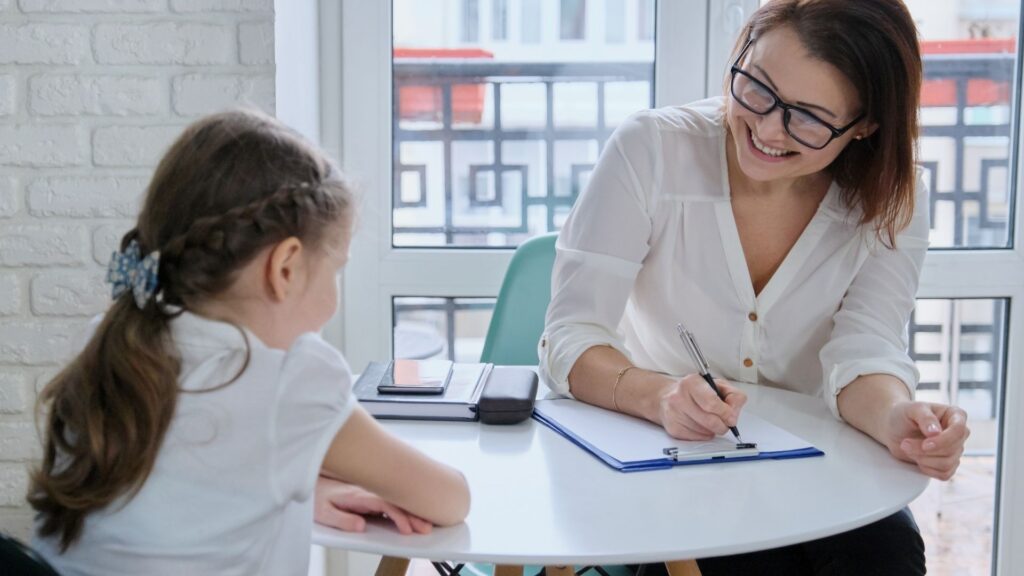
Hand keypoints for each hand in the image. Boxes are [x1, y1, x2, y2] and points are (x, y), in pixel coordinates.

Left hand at [313, 476, 432, 534]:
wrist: (314, 483)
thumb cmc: (318, 498)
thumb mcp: (323, 512)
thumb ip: (342, 520)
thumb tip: (361, 526)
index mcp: (357, 494)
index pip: (384, 503)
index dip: (398, 516)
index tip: (408, 529)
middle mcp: (368, 491)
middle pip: (396, 501)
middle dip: (413, 514)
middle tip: (426, 527)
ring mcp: (371, 492)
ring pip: (397, 499)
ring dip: (413, 510)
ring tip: (426, 523)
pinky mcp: (372, 495)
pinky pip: (393, 499)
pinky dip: (406, 507)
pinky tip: (416, 514)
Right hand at [657, 374, 746, 439]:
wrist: (667, 397)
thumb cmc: (695, 391)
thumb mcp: (717, 385)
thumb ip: (733, 396)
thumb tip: (733, 414)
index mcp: (692, 382)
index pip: (712, 403)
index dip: (726, 413)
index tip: (731, 417)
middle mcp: (679, 397)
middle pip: (710, 421)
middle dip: (723, 425)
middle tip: (725, 422)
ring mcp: (674, 413)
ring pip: (705, 431)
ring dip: (713, 429)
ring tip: (709, 420)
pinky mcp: (673, 428)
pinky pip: (697, 438)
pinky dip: (704, 434)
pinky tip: (700, 425)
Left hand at [885, 401, 969, 479]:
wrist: (892, 428)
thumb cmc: (903, 414)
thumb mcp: (912, 409)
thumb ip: (925, 417)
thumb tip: (936, 432)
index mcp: (956, 415)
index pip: (960, 431)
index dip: (943, 441)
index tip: (925, 445)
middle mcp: (958, 433)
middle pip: (952, 450)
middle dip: (925, 451)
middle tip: (905, 444)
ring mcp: (955, 449)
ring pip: (947, 463)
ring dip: (923, 459)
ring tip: (908, 448)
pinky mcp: (947, 463)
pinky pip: (944, 474)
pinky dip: (927, 468)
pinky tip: (917, 457)